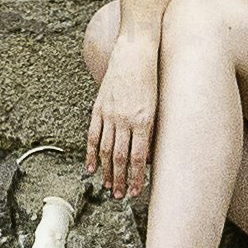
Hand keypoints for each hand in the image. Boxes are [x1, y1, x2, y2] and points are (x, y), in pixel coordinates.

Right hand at [87, 40, 160, 197]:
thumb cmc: (152, 77)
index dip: (136, 177)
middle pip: (119, 157)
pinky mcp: (99, 107)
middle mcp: (125, 119)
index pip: (138, 157)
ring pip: (105, 149)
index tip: (136, 191)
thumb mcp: (157, 105)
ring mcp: (109, 113)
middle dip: (120, 179)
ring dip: (106, 171)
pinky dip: (91, 153)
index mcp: (143, 120)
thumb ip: (151, 130)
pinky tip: (90, 167)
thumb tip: (147, 156)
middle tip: (119, 196)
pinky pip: (93, 135)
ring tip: (107, 187)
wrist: (136, 51)